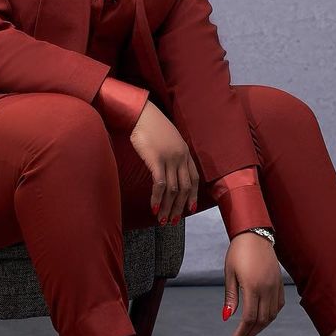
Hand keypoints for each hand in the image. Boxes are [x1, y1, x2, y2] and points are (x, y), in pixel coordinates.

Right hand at [129, 99, 198, 224]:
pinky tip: (154, 208)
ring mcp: (170, 159)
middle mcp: (181, 157)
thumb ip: (171, 154)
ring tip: (162, 221)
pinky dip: (157, 199)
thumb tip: (168, 169)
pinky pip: (160, 184)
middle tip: (174, 221)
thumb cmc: (151, 126)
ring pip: (174, 190)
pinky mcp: (156, 160)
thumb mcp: (168, 139)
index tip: (189, 210)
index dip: (192, 196)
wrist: (142, 114)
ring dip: (168, 208)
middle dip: (180, 208)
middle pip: (185, 188)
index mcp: (185, 153)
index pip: (194, 179)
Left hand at [222, 232, 284, 335]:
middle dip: (250, 333)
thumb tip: (227, 317)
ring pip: (272, 315)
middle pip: (261, 320)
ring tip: (250, 331)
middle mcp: (266, 289)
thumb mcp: (230, 273)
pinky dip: (271, 315)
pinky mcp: (280, 283)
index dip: (242, 332)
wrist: (255, 234)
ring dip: (261, 326)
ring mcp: (275, 286)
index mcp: (252, 287)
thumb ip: (230, 297)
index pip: (249, 317)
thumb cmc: (238, 251)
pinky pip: (279, 305)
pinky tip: (263, 318)